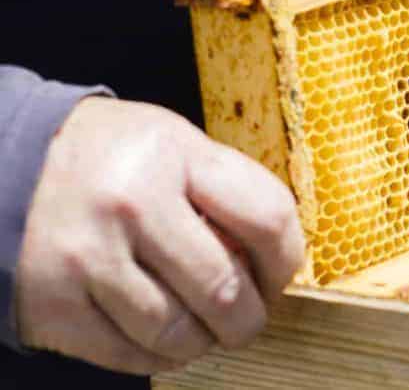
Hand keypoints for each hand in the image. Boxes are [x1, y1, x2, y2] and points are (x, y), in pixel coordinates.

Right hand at [15, 98, 304, 374]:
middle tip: (245, 315)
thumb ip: (229, 192)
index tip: (278, 275)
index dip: (286, 260)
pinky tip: (160, 334)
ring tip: (201, 324)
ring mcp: (86, 258)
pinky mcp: (53, 305)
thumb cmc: (118, 160)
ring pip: (177, 334)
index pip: (267, 218)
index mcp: (174, 154)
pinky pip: (130, 357)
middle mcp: (129, 204)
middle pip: (224, 291)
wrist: (12, 167)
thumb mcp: (178, 145)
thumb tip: (275, 264)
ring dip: (202, 340)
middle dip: (248, 318)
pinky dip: (158, 356)